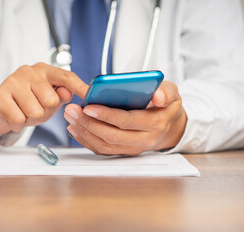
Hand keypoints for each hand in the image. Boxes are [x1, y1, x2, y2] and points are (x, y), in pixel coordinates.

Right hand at [0, 63, 87, 134]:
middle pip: (51, 101)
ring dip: (30, 119)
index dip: (80, 87)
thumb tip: (68, 93)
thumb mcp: (49, 101)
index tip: (91, 95)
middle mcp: (29, 71)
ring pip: (35, 112)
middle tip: (34, 109)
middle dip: (45, 112)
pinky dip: (18, 124)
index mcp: (45, 71)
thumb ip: (61, 96)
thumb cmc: (28, 103)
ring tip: (23, 112)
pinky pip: (18, 119)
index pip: (66, 77)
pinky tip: (13, 116)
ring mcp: (13, 80)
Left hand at [64, 81, 186, 154]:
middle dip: (89, 124)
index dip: (106, 115)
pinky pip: (102, 150)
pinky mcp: (124, 151)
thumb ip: (166, 92)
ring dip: (84, 132)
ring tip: (70, 117)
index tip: (89, 107)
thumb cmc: (167, 107)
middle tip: (72, 110)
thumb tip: (157, 96)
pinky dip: (87, 140)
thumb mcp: (172, 94)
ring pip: (104, 145)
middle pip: (112, 136)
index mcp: (155, 123)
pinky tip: (75, 128)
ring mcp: (133, 148)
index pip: (127, 121)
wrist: (171, 128)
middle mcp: (143, 139)